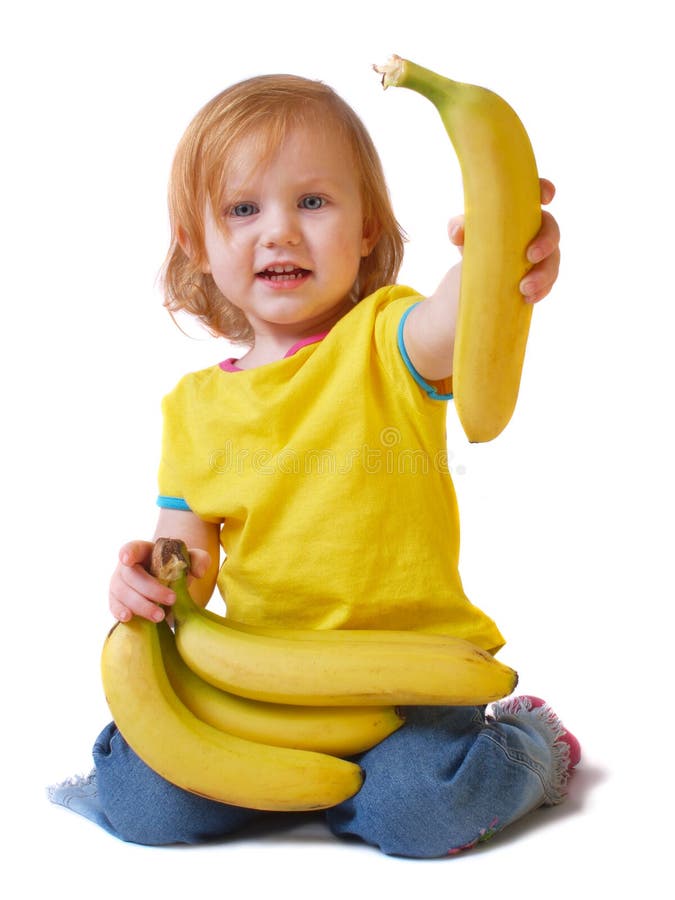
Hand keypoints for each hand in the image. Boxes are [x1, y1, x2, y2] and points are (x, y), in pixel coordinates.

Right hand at [109, 540, 210, 622]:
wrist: (169, 586)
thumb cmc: (178, 569)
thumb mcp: (193, 560)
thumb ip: (200, 559)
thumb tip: (198, 572)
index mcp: (144, 551)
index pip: (133, 548)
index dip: (128, 552)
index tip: (126, 559)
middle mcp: (127, 566)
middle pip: (131, 575)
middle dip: (150, 589)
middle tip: (172, 599)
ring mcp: (120, 583)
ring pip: (122, 593)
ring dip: (140, 605)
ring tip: (160, 616)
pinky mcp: (118, 601)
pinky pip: (114, 606)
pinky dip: (119, 611)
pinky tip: (128, 618)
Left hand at [448, 177, 560, 302]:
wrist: (469, 283)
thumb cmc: (471, 247)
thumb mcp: (462, 237)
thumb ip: (459, 229)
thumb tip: (458, 233)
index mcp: (519, 213)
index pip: (536, 195)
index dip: (545, 190)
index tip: (546, 199)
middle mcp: (534, 231)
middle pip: (551, 230)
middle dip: (546, 242)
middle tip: (530, 255)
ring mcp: (540, 256)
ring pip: (553, 260)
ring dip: (543, 274)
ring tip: (524, 289)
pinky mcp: (539, 278)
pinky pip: (547, 283)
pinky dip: (540, 291)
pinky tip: (527, 298)